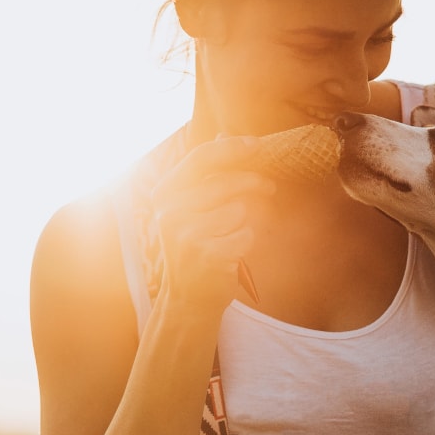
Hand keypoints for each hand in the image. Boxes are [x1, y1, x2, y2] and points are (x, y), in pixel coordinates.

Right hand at [150, 137, 274, 314]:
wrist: (188, 298)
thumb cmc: (196, 247)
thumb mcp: (194, 208)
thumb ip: (207, 174)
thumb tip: (223, 136)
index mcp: (165, 194)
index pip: (200, 158)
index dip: (231, 148)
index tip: (257, 145)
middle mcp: (169, 211)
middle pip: (226, 183)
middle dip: (254, 183)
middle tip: (269, 188)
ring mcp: (185, 234)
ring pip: (239, 211)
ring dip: (243, 223)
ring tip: (227, 238)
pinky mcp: (206, 254)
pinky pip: (245, 235)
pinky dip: (245, 244)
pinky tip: (229, 255)